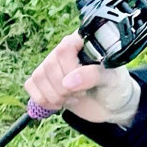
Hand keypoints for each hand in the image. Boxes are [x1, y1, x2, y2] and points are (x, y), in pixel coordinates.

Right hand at [24, 32, 140, 125]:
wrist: (112, 104)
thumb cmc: (116, 86)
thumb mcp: (111, 79)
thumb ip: (93, 76)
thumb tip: (68, 81)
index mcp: (84, 42)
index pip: (64, 49)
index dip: (69, 70)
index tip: (83, 85)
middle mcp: (65, 49)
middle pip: (49, 66)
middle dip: (64, 88)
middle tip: (82, 93)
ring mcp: (53, 64)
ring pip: (38, 77)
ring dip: (54, 95)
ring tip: (74, 97)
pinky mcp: (45, 79)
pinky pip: (31, 85)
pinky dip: (43, 99)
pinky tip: (60, 102)